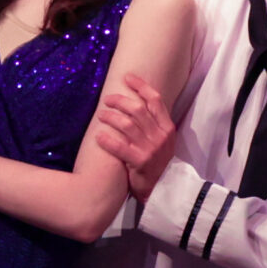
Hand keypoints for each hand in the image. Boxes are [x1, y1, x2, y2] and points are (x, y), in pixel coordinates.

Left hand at [94, 73, 174, 201]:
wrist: (161, 189)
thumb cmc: (157, 163)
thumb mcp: (163, 141)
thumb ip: (154, 124)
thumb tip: (137, 102)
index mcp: (168, 128)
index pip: (155, 100)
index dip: (140, 86)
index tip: (127, 78)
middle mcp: (160, 136)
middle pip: (137, 109)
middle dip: (119, 101)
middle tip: (107, 100)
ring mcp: (151, 149)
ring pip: (126, 125)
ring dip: (110, 117)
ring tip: (101, 115)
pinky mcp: (139, 162)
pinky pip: (119, 146)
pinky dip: (107, 140)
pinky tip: (98, 136)